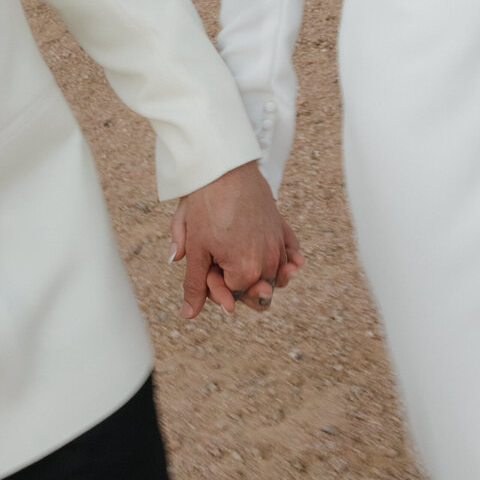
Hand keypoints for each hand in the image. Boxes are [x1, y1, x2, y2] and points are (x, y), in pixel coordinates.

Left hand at [171, 161, 302, 318]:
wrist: (224, 165)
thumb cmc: (206, 205)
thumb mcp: (196, 248)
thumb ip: (195, 284)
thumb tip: (188, 314)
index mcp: (246, 272)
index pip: (231, 294)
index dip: (213, 284)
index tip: (202, 267)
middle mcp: (269, 263)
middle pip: (256, 290)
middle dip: (238, 284)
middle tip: (221, 267)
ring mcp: (279, 245)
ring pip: (276, 274)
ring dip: (265, 276)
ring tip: (255, 273)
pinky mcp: (282, 228)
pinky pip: (290, 251)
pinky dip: (288, 259)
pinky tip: (290, 264)